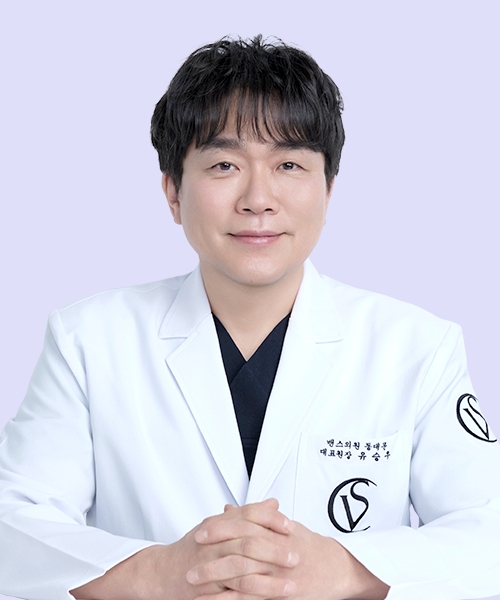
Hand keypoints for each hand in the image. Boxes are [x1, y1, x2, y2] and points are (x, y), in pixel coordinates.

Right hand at [70, 498, 294, 599]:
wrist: (161, 571)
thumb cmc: (193, 547)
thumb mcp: (219, 525)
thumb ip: (246, 515)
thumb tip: (273, 503)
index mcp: (219, 523)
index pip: (248, 514)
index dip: (270, 519)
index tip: (289, 525)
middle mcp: (214, 541)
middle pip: (248, 540)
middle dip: (275, 549)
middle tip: (296, 555)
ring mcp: (210, 565)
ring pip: (243, 567)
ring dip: (269, 576)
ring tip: (291, 581)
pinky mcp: (209, 588)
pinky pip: (234, 591)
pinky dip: (254, 593)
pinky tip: (271, 597)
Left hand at [188, 501, 389, 599]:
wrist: (337, 568)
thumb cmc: (309, 545)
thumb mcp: (284, 525)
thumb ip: (255, 516)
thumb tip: (228, 509)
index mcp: (276, 531)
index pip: (243, 525)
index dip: (221, 528)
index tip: (201, 531)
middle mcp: (276, 552)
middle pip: (239, 551)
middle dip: (212, 556)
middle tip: (190, 561)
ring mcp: (278, 575)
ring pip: (242, 576)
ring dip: (216, 580)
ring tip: (194, 583)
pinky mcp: (281, 595)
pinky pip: (252, 599)